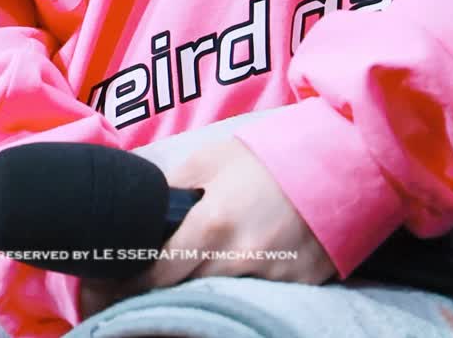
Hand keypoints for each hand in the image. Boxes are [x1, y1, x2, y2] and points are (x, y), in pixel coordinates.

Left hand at [77, 136, 336, 319]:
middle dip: (167, 286)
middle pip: (185, 291)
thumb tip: (145, 204)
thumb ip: (175, 185)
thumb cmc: (271, 155)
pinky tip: (240, 270)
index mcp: (211, 227)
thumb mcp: (214, 158)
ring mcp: (270, 280)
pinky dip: (243, 288)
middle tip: (153, 277)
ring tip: (199, 269)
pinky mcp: (297, 288)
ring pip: (219, 297)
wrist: (340, 157)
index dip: (132, 280)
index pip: (156, 274)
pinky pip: (257, 297)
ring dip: (204, 288)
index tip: (111, 285)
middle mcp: (237, 260)